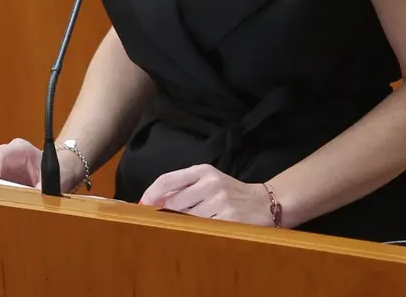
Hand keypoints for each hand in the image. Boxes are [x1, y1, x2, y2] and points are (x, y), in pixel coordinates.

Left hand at [139, 164, 272, 225]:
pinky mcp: (229, 219)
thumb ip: (183, 187)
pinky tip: (194, 235)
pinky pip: (202, 229)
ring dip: (177, 226)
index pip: (167, 180)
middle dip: (161, 214)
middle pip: (172, 202)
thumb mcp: (209, 180)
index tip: (140, 207)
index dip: (150, 194)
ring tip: (176, 230)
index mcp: (204, 170)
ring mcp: (221, 201)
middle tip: (154, 223)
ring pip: (185, 218)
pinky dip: (193, 233)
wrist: (265, 203)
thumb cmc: (230, 193)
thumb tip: (150, 202)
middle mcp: (211, 183)